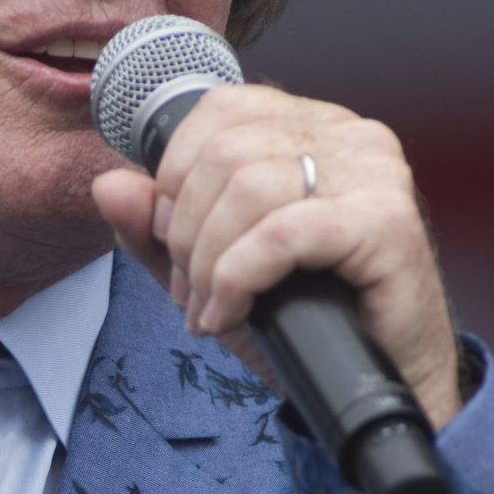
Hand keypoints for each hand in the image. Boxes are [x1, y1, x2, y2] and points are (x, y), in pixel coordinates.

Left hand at [90, 83, 462, 430]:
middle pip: (224, 152)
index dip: (175, 175)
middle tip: (190, 292)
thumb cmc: (308, 322)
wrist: (381, 384)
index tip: (173, 241)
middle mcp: (350, 136)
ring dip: (208, 263)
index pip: (220, 109)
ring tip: (212, 309)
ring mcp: (374, 173)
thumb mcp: (212, 272)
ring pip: (247, 189)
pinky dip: (238, 279)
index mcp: (313, 127)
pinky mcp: (385, 221)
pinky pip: (280, 234)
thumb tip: (108, 184)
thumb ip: (156, 231)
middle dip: (186, 231)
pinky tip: (232, 315)